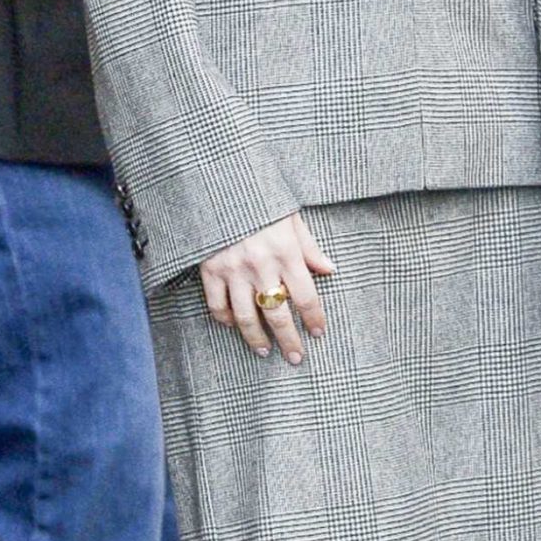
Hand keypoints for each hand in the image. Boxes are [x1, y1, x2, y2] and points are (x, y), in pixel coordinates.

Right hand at [200, 214, 333, 365]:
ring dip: (256, 338)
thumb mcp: (291, 218)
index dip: (314, 319)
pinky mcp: (210, 269)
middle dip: (289, 340)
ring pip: (247, 316)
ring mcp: (233, 269)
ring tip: (264, 351)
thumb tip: (330, 270)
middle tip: (295, 357)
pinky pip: (217, 304)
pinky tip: (233, 325)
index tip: (318, 333)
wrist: (220, 182)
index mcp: (286, 251)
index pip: (306, 296)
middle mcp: (261, 265)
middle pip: (278, 314)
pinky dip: (225, 318)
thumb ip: (310, 247)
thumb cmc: (261, 200)